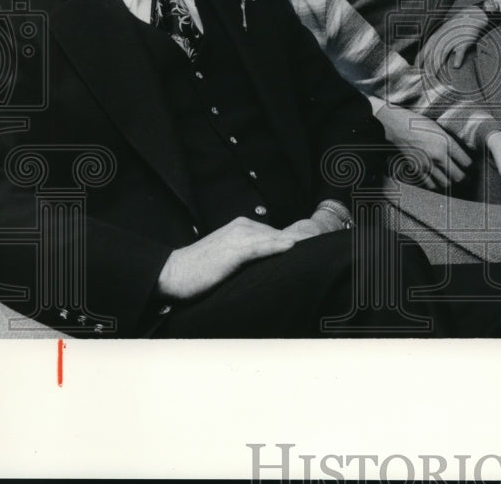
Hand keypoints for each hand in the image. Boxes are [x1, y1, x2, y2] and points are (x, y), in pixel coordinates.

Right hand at [157, 216, 313, 299]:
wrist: (173, 273)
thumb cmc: (200, 270)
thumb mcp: (230, 258)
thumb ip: (251, 256)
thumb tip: (273, 265)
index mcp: (244, 228)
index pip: (278, 235)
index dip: (297, 244)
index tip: (319, 248)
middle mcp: (244, 227)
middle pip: (281, 235)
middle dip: (302, 244)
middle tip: (327, 249)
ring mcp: (240, 236)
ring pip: (275, 239)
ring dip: (297, 245)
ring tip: (320, 249)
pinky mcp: (234, 249)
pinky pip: (261, 247)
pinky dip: (277, 246)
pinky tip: (292, 247)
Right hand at [375, 104, 471, 188]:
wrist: (393, 125)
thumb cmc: (416, 122)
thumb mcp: (438, 127)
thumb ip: (450, 141)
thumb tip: (463, 152)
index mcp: (446, 141)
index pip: (467, 162)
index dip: (472, 166)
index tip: (472, 166)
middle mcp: (438, 155)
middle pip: (458, 176)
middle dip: (465, 178)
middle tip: (468, 178)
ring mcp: (426, 164)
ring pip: (445, 183)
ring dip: (451, 182)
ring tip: (453, 180)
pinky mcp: (416, 170)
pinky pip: (430, 184)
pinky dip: (436, 184)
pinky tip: (437, 180)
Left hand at [418, 10, 489, 71]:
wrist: (469, 17)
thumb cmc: (454, 29)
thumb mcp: (442, 34)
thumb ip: (435, 45)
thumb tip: (428, 57)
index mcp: (435, 38)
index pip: (424, 51)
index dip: (420, 62)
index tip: (417, 71)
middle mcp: (442, 39)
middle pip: (432, 55)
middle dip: (427, 68)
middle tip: (425, 79)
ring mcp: (453, 40)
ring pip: (443, 54)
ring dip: (438, 66)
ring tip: (434, 77)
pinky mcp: (464, 42)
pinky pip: (460, 51)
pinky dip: (458, 58)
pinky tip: (456, 66)